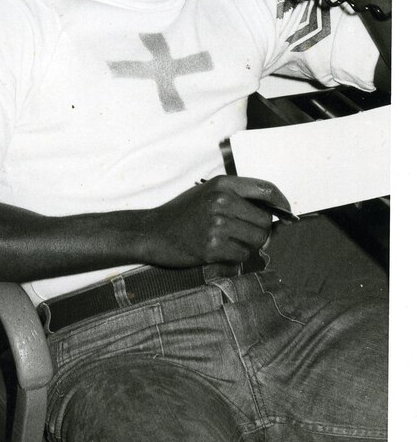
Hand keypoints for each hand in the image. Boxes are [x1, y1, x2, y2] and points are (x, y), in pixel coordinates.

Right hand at [142, 175, 290, 267]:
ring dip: (249, 245)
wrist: (154, 232)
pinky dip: (236, 256)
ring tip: (229, 241)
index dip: (282, 202)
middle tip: (246, 234)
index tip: (287, 212)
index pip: (266, 189)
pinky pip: (242, 255)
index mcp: (222, 184)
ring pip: (257, 239)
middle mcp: (221, 201)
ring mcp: (217, 224)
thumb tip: (275, 213)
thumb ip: (238, 198)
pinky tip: (220, 250)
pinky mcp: (212, 247)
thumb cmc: (184, 213)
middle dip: (262, 230)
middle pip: (266, 220)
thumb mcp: (208, 193)